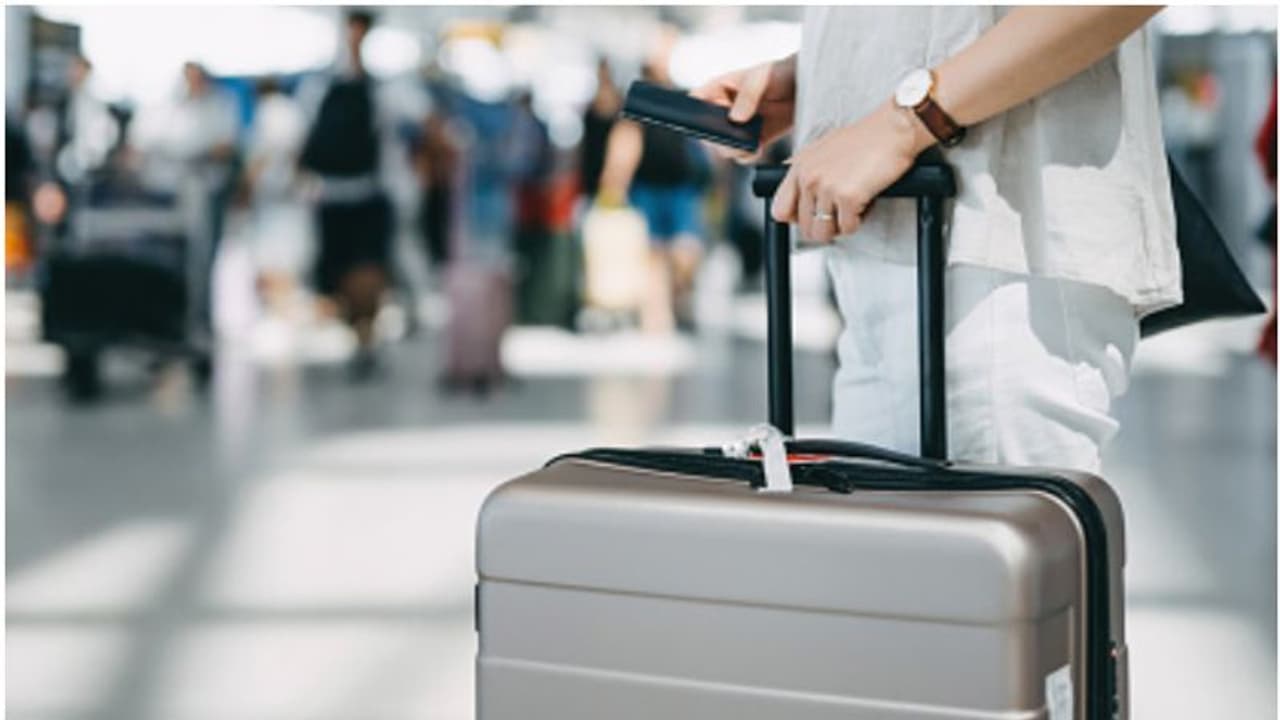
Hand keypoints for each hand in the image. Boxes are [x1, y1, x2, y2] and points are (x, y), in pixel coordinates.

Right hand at [690, 55, 796, 161]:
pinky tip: (758, 147)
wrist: (806, 88)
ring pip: (724, 146)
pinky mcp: (754, 140)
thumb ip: (748, 95)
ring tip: (747, 144)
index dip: (690, 111)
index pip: (695, 100)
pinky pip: (743, 154)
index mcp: (719, 88)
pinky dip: (748, 154)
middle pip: (707, 130)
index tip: (697, 121)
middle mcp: (725, 110)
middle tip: (728, 137)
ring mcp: (739, 127)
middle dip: (716, 136)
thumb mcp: (762, 78)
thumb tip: (735, 120)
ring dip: (733, 148)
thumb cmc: (780, 73)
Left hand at [772, 101, 934, 243]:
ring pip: (823, 232)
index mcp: (799, 166)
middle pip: (804, 227)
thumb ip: (806, 171)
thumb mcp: (823, 149)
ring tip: (852, 209)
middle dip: (824, 226)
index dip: (797, 219)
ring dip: (840, 227)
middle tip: (840, 213)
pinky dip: (859, 221)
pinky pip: (848, 228)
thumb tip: (795, 194)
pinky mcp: (847, 197)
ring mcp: (826, 187)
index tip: (812, 216)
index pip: (780, 210)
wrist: (893, 129)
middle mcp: (808, 177)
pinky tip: (865, 203)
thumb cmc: (866, 138)